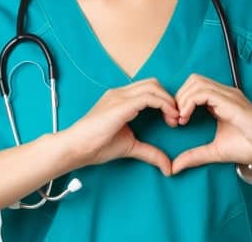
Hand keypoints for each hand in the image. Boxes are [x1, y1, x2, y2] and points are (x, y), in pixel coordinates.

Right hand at [59, 78, 180, 175]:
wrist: (76, 147)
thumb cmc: (96, 145)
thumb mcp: (130, 147)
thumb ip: (150, 152)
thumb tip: (168, 167)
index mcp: (120, 99)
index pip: (148, 89)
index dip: (164, 101)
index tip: (172, 119)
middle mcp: (120, 93)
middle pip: (153, 84)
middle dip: (169, 98)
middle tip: (176, 118)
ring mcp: (120, 96)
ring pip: (153, 87)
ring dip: (169, 101)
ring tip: (174, 119)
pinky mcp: (121, 104)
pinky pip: (149, 97)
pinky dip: (163, 105)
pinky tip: (169, 117)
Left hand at [171, 74, 251, 174]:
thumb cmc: (251, 147)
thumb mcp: (215, 152)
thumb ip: (195, 156)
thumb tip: (175, 167)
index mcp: (221, 101)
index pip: (194, 88)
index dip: (180, 101)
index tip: (176, 122)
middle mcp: (224, 94)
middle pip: (193, 81)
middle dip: (178, 97)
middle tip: (176, 120)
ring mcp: (229, 95)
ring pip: (196, 82)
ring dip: (182, 99)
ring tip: (181, 119)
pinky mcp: (231, 101)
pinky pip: (204, 93)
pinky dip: (190, 102)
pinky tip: (187, 117)